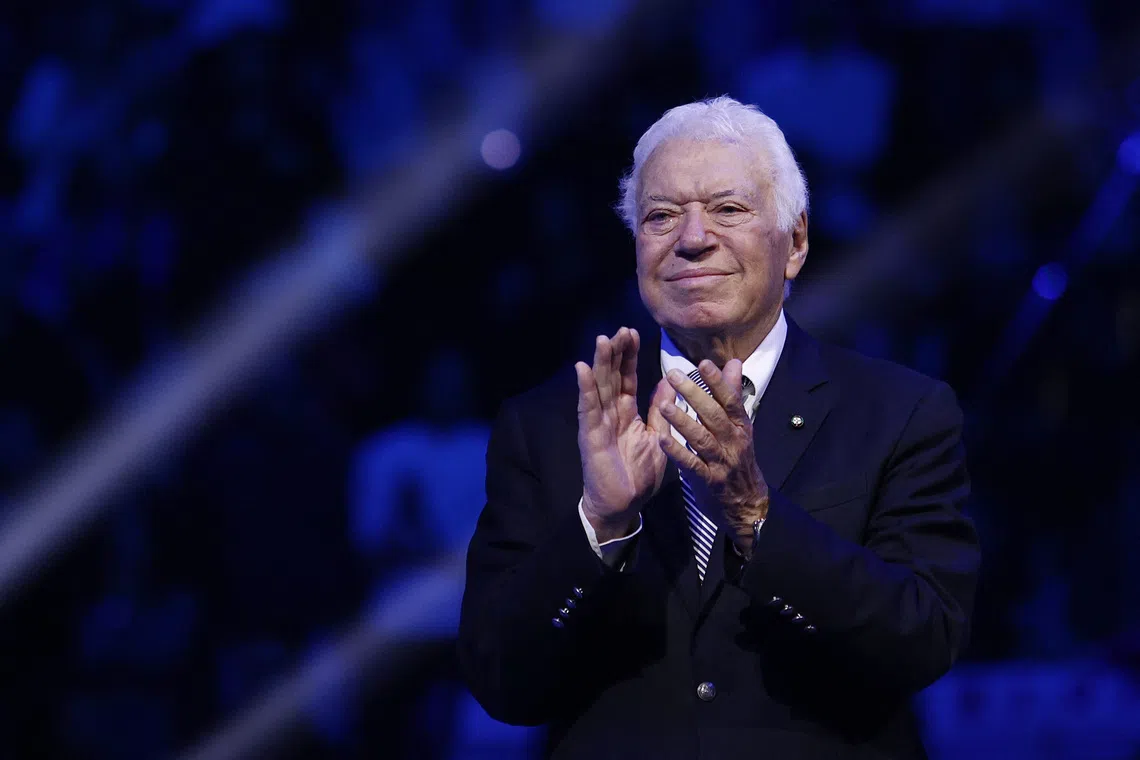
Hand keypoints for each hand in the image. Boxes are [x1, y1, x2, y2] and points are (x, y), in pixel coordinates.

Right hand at [576, 327, 671, 542]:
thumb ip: (661, 409)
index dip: (629, 356)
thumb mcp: (658, 436)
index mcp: (627, 412)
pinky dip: (585, 389)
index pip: (627, 378)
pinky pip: (587, 408)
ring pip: (598, 387)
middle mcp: (610, 413)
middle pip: (612, 376)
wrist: (625, 505)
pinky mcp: (590, 435)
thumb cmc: (639, 475)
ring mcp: (598, 423)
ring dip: (600, 363)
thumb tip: (670, 381)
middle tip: (621, 329)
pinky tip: (582, 369)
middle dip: (616, 353)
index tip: (633, 332)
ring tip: (603, 340)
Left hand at [658, 359, 768, 552]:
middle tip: (673, 375)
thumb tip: (734, 362)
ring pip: (702, 438)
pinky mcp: (709, 480)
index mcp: (741, 426)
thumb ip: (732, 395)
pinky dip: (677, 452)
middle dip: (694, 394)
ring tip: (664, 406)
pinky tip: (661, 439)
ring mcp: (722, 462)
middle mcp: (733, 441)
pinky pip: (692, 464)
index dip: (717, 382)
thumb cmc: (739, 459)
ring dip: (682, 421)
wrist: (748, 504)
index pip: (730, 400)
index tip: (703, 363)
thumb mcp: (740, 427)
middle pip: (714, 415)